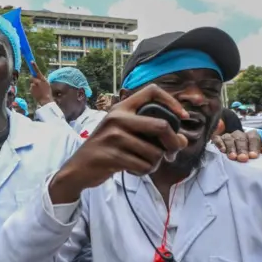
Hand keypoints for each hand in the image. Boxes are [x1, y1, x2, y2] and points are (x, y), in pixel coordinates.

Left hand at [28, 61, 52, 105]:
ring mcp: (34, 85)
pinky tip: (37, 93)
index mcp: (43, 79)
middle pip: (32, 77)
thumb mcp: (47, 84)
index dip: (34, 66)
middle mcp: (38, 81)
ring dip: (34, 86)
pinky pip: (31, 88)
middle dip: (33, 80)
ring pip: (32, 83)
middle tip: (37, 84)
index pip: (38, 71)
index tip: (31, 61)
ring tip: (38, 90)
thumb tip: (36, 77)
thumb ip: (42, 80)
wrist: (46, 100)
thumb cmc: (47, 92)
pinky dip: (33, 90)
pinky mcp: (31, 89)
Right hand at [49, 84, 188, 203]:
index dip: (172, 102)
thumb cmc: (107, 149)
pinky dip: (143, 171)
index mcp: (121, 108)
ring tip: (144, 164)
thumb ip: (151, 133)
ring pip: (154, 152)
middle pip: (161, 125)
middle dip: (173, 143)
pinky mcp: (112, 155)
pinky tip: (133, 169)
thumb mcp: (124, 133)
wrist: (79, 167)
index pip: (152, 91)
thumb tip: (182, 141)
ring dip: (155, 163)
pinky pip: (143, 165)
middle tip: (172, 153)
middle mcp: (117, 118)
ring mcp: (113, 136)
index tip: (182, 117)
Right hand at [211, 129, 261, 161]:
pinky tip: (222, 150)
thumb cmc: (247, 154)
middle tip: (242, 159)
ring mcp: (228, 136)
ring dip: (231, 148)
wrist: (233, 153)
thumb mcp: (256, 153)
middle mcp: (239, 134)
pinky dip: (220, 143)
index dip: (254, 146)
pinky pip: (217, 139)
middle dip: (242, 149)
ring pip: (229, 138)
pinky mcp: (217, 138)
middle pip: (241, 138)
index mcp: (251, 136)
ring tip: (232, 157)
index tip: (253, 156)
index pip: (253, 138)